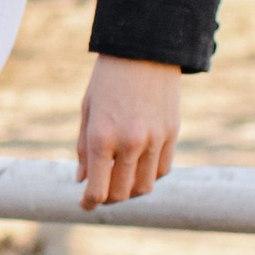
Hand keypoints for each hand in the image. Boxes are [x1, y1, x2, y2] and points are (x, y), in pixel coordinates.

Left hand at [76, 55, 181, 206]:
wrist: (144, 48)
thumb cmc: (108, 78)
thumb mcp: (88, 109)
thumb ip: (84, 148)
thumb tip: (82, 181)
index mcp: (102, 137)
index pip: (97, 189)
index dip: (89, 203)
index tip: (84, 205)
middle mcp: (130, 143)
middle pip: (121, 193)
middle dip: (108, 198)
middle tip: (100, 193)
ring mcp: (155, 140)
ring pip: (145, 187)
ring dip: (130, 190)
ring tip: (120, 181)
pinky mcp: (173, 134)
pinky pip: (162, 170)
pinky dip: (150, 175)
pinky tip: (139, 166)